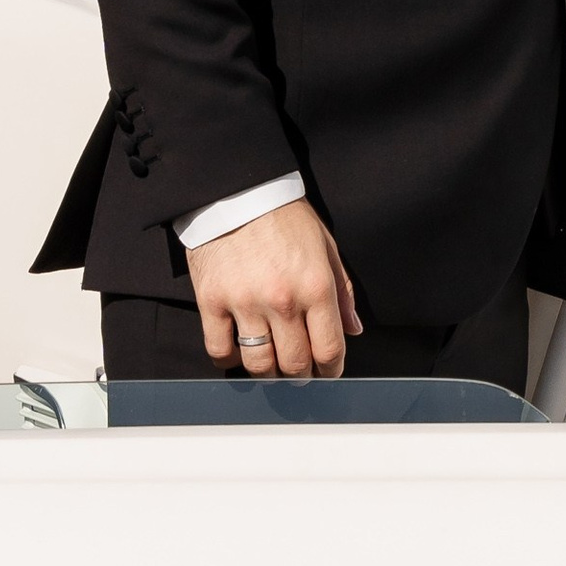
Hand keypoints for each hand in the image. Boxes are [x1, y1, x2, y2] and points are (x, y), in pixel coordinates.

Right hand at [185, 199, 361, 378]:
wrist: (237, 189)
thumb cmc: (284, 215)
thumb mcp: (325, 244)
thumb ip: (341, 290)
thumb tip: (353, 329)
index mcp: (315, 285)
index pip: (329, 349)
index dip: (331, 371)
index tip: (329, 373)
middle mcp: (282, 300)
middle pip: (294, 365)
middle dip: (301, 376)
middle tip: (300, 371)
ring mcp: (245, 303)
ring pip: (259, 364)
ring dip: (268, 373)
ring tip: (271, 365)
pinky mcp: (212, 301)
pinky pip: (219, 350)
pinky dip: (229, 360)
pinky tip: (238, 352)